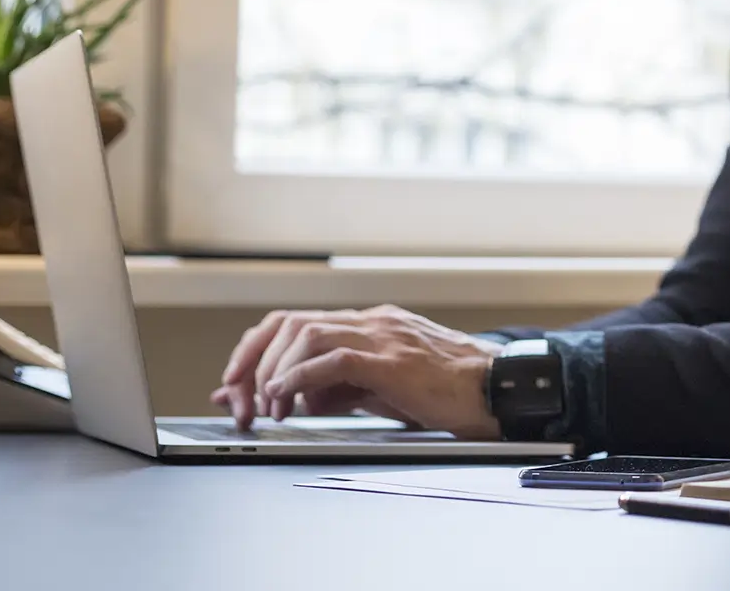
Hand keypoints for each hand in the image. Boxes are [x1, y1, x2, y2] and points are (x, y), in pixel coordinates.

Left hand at [209, 304, 502, 438]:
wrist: (497, 388)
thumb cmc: (446, 393)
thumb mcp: (381, 389)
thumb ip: (337, 388)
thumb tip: (287, 400)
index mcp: (368, 325)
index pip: (294, 322)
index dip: (255, 351)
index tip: (232, 385)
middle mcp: (371, 322)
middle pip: (289, 322)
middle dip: (252, 361)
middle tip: (241, 402)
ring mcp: (382, 336)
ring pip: (306, 333)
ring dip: (275, 371)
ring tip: (270, 407)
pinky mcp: (393, 359)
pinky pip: (334, 358)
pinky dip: (300, 378)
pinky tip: (289, 398)